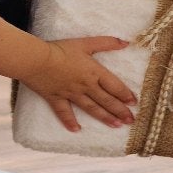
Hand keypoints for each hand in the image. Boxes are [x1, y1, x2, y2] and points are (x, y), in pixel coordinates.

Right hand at [18, 37, 136, 132]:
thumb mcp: (86, 43)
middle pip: (106, 100)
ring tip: (116, 125)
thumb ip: (107, 42)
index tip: (134, 103)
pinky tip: (76, 130)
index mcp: (94, 72)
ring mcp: (71, 94)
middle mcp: (85, 86)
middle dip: (120, 111)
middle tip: (131, 120)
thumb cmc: (61, 49)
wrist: (37, 59)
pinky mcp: (56, 99)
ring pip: (91, 109)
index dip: (125, 94)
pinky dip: (69, 122)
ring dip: (105, 118)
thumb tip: (126, 42)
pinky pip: (64, 113)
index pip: (114, 86)